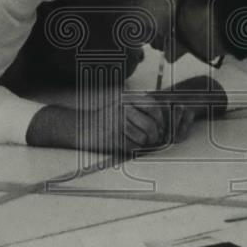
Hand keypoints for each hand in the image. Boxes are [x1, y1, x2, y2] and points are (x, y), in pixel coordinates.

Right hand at [26, 95, 195, 153]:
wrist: (82, 128)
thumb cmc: (106, 119)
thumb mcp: (121, 104)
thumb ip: (140, 108)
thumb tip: (164, 120)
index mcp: (126, 97)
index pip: (153, 106)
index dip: (161, 119)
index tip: (161, 126)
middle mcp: (122, 108)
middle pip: (151, 126)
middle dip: (155, 136)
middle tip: (154, 139)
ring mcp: (117, 123)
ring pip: (143, 138)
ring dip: (144, 144)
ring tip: (139, 142)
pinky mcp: (113, 137)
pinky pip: (133, 147)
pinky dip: (134, 149)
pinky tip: (129, 145)